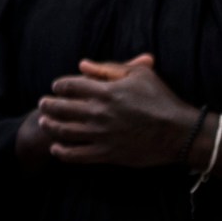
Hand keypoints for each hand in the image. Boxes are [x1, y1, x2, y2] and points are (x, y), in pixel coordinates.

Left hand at [39, 55, 204, 168]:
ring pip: (64, 131)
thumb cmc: (161, 100)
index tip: (56, 87)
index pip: (70, 86)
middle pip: (61, 108)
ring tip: (43, 122)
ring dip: (50, 126)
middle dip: (48, 105)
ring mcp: (101, 135)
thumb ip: (109, 68)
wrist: (179, 133)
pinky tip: (56, 148)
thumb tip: (83, 64)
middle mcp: (99, 113)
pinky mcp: (107, 154)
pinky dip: (62, 152)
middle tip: (42, 104)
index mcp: (106, 91)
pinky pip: (77, 155)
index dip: (58, 85)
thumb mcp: (139, 75)